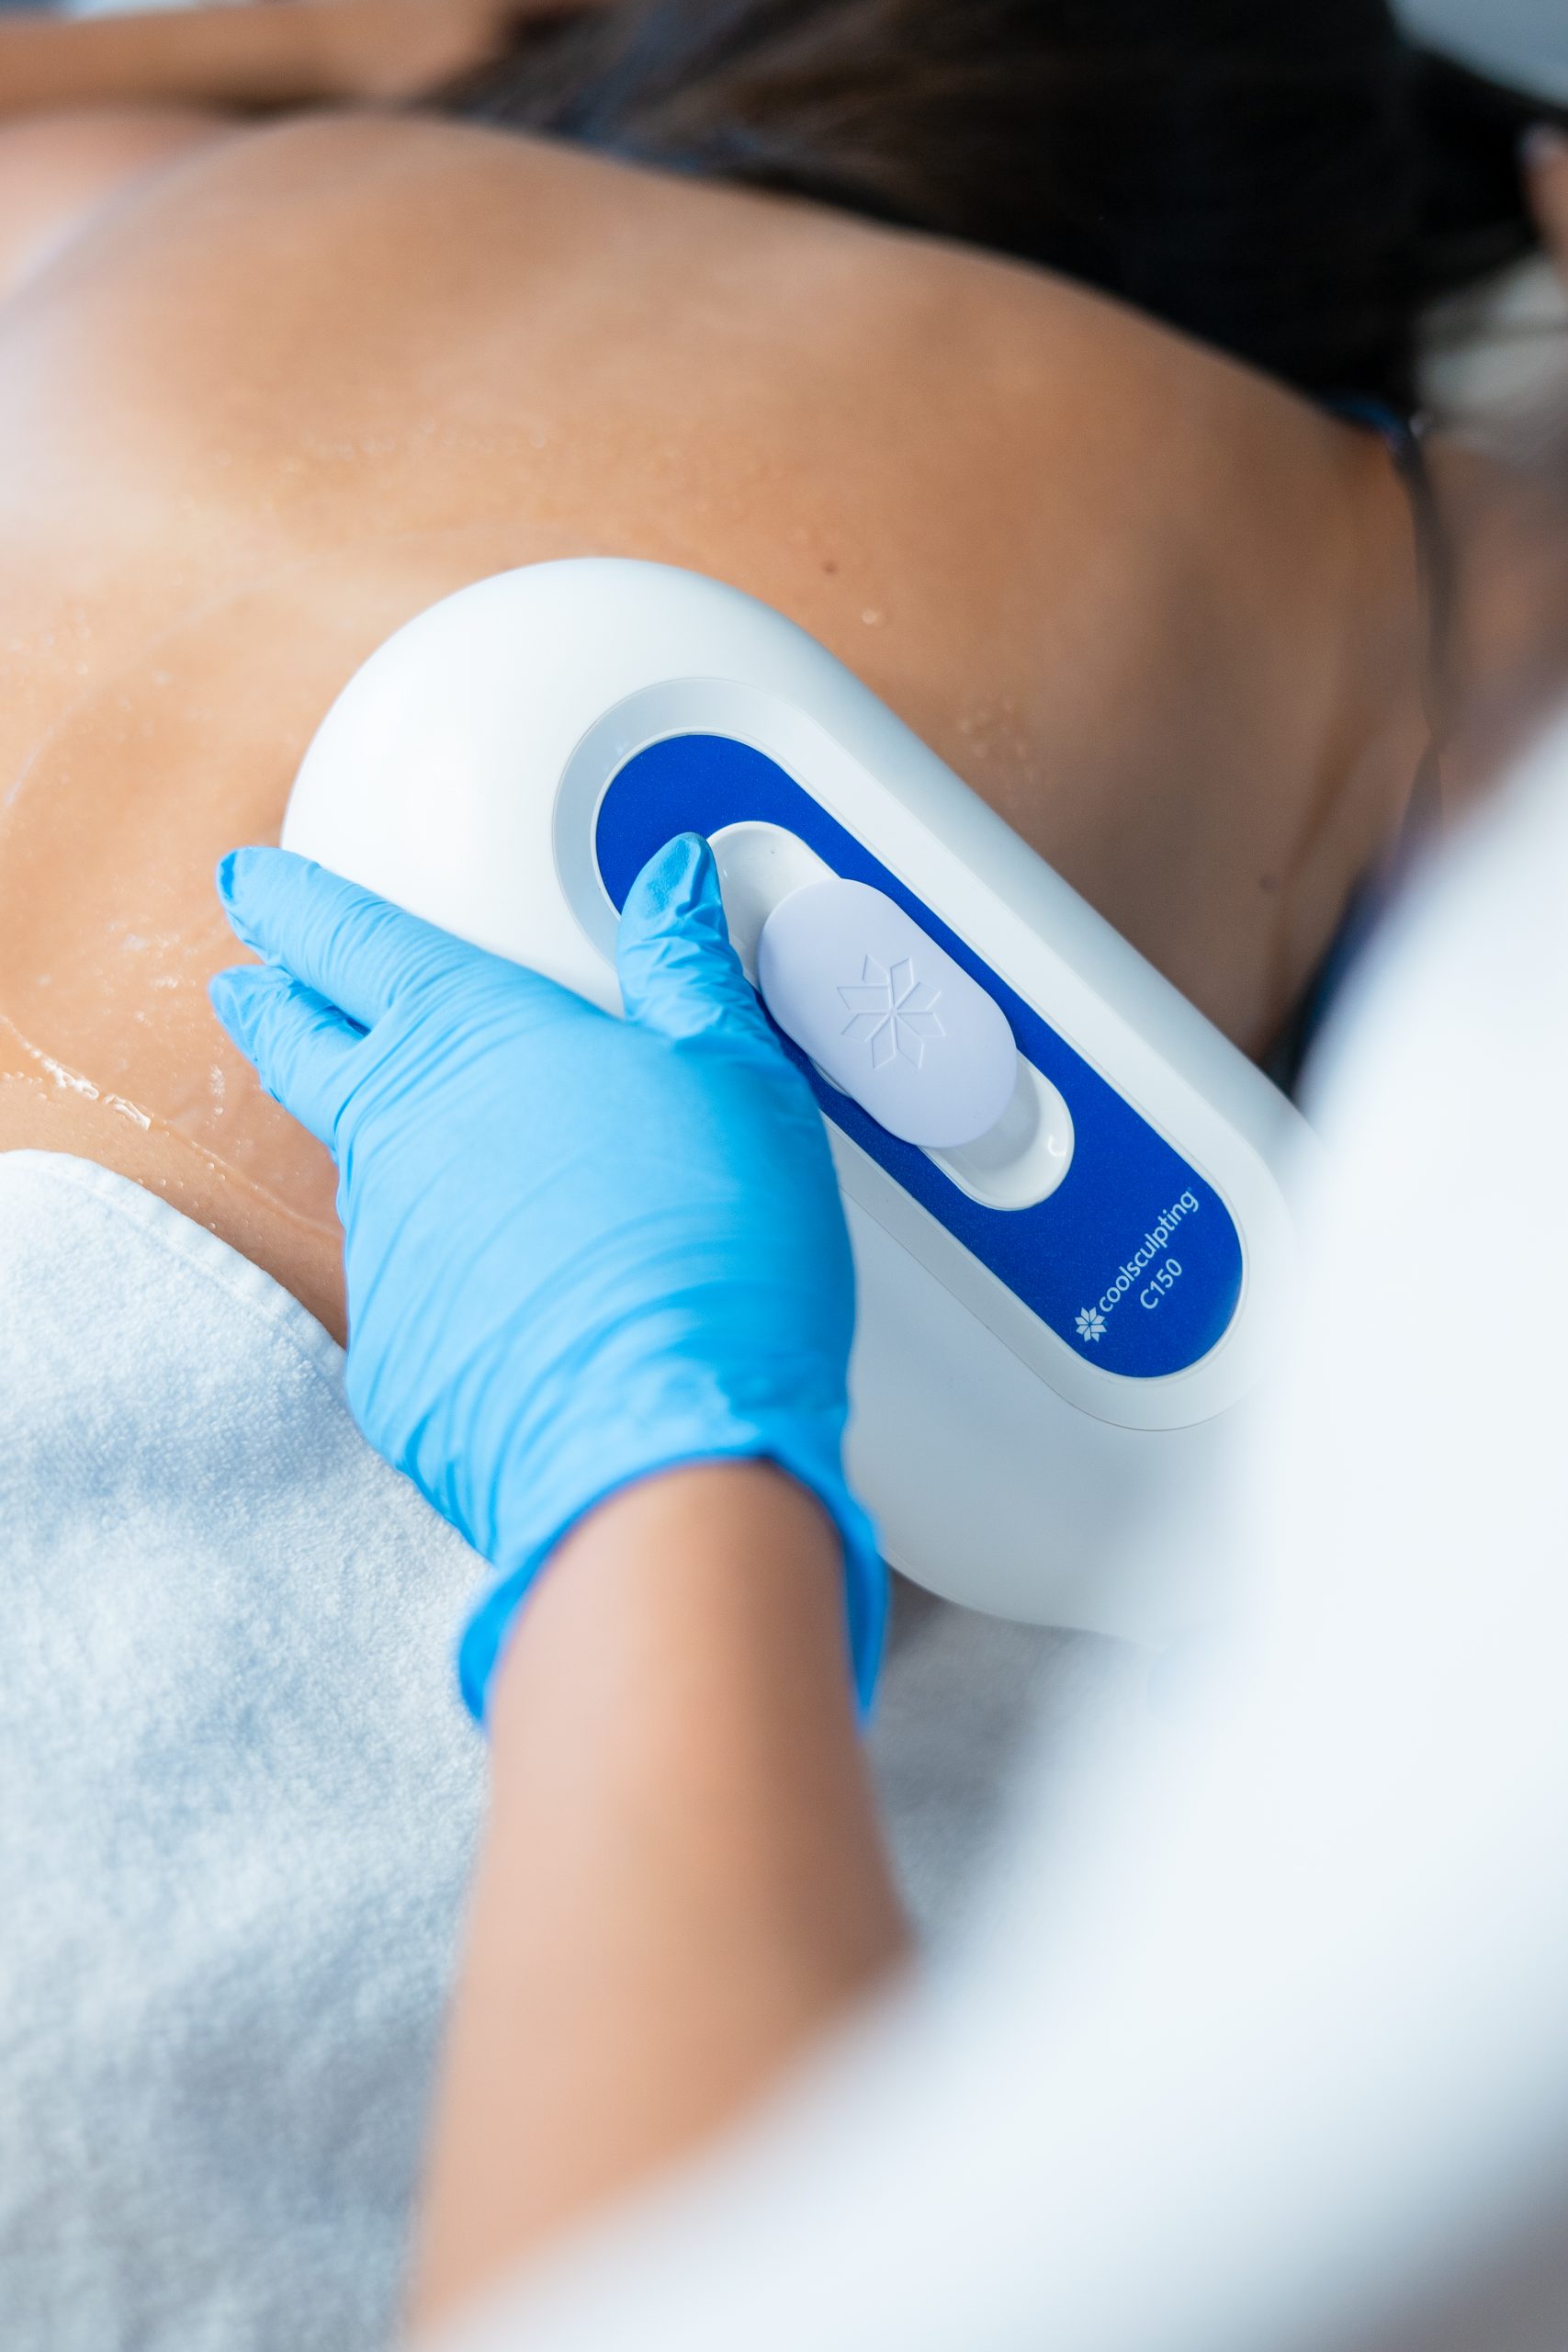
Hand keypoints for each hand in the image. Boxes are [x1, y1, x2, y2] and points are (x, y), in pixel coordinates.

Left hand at [209, 833, 884, 1720]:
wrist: (662, 1441)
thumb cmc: (709, 1245)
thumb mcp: (736, 1077)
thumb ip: (688, 975)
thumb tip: (675, 885)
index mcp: (468, 1036)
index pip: (350, 943)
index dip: (295, 906)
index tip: (255, 886)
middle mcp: (399, 1135)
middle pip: (304, 1052)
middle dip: (272, 1010)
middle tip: (244, 987)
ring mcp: (385, 1252)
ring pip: (363, 1176)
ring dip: (376, 1150)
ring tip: (415, 1145)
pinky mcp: (396, 1359)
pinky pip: (411, 1295)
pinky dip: (441, 1279)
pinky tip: (497, 1294)